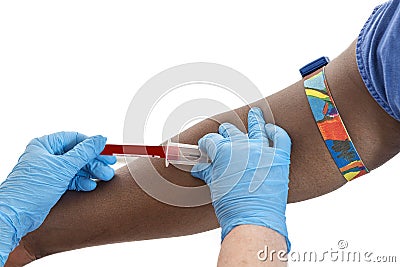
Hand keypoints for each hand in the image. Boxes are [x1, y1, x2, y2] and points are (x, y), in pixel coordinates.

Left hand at [0, 132, 115, 264]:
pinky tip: (90, 186)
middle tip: (108, 167)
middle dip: (93, 162)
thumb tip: (100, 139)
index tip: (105, 151)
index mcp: (44, 145)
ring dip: (90, 173)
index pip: (74, 138)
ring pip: (76, 167)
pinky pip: (71, 179)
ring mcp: (49, 171)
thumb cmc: (31, 189)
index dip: (91, 145)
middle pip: (77, 154)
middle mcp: (46, 156)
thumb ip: (85, 152)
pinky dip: (81, 182)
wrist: (16, 215)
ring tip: (103, 177)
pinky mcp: (51, 184)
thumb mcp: (64, 167)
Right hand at [191, 107, 291, 250]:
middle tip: (223, 137)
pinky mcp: (279, 158)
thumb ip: (208, 171)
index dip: (206, 144)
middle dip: (225, 133)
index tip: (205, 149)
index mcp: (223, 151)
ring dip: (254, 119)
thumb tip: (199, 167)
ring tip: (255, 113)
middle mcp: (242, 146)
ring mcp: (262, 150)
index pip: (211, 141)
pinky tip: (272, 129)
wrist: (254, 221)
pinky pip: (281, 138)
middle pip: (231, 131)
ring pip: (257, 127)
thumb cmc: (231, 206)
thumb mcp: (215, 186)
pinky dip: (277, 131)